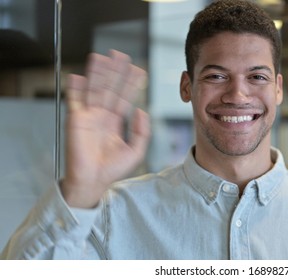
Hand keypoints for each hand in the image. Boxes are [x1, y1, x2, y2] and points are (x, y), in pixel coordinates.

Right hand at [61, 50, 149, 207]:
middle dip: (114, 72)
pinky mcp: (75, 121)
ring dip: (97, 74)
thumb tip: (142, 110)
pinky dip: (75, 88)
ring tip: (101, 58)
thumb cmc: (112, 169)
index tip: (138, 70)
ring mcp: (88, 117)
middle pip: (109, 88)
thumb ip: (142, 131)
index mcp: (115, 121)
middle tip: (120, 55)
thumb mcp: (136, 150)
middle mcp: (101, 116)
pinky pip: (75, 101)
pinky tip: (79, 76)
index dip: (131, 83)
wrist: (93, 181)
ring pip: (93, 90)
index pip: (124, 97)